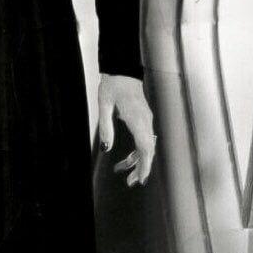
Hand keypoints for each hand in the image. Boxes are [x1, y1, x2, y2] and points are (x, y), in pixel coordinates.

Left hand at [98, 72, 155, 186]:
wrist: (122, 69)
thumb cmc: (113, 84)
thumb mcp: (104, 105)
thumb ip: (105, 127)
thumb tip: (106, 148)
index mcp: (137, 118)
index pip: (145, 147)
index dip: (144, 165)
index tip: (140, 179)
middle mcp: (145, 120)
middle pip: (148, 150)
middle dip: (141, 168)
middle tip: (131, 183)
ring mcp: (146, 119)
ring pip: (146, 145)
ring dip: (137, 160)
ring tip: (123, 172)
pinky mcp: (144, 117)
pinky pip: (144, 138)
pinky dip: (137, 150)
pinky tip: (127, 158)